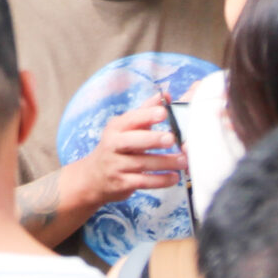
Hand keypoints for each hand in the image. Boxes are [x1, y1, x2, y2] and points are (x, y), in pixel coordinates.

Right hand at [68, 101, 185, 209]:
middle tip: (171, 138)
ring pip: (142, 163)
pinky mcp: (122, 183)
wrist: (94, 177)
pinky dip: (160, 180)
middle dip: (152, 139)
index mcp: (116, 127)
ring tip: (183, 160)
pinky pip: (143, 182)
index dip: (147, 115)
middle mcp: (113, 145)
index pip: (131, 119)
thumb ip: (146, 112)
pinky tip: (174, 177)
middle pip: (132, 141)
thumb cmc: (116, 148)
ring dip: (164, 162)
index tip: (164, 112)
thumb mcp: (125, 128)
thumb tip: (166, 95)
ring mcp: (116, 165)